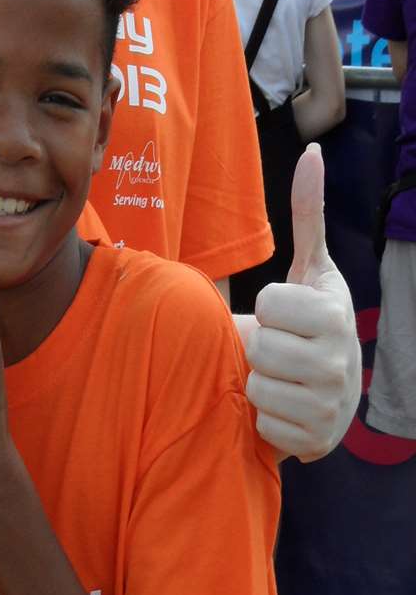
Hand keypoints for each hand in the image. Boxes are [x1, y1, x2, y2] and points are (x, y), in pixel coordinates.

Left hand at [237, 144, 360, 461]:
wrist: (329, 391)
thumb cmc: (311, 322)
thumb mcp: (312, 269)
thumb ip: (307, 213)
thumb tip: (310, 153)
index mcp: (336, 315)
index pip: (269, 304)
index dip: (269, 308)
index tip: (286, 315)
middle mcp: (340, 363)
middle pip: (258, 347)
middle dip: (261, 346)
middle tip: (282, 348)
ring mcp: (330, 406)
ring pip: (255, 385)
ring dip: (259, 381)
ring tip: (282, 376)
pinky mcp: (313, 441)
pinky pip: (261, 421)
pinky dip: (264, 417)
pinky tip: (286, 406)